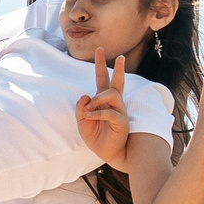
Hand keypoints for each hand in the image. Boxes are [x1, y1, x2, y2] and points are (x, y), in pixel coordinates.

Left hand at [73, 53, 132, 169]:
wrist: (107, 152)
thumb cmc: (96, 136)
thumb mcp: (82, 121)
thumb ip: (81, 108)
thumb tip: (86, 95)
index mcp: (103, 100)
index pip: (102, 79)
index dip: (100, 65)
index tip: (99, 50)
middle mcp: (114, 103)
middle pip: (116, 82)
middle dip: (118, 68)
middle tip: (121, 56)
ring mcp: (119, 111)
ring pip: (111, 94)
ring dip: (97, 100)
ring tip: (88, 110)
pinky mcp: (122, 121)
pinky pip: (110, 112)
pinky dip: (97, 113)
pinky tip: (90, 117)